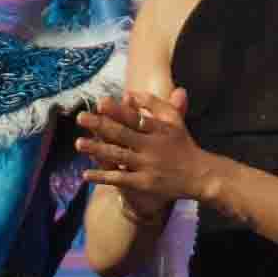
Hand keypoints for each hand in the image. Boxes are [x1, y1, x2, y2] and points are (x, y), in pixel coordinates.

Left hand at [77, 88, 210, 209]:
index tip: (101, 102)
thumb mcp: (173, 119)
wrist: (199, 175)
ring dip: (97, 150)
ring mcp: (147, 165)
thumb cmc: (182, 144)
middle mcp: (152, 145)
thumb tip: (129, 93)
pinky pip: (120, 179)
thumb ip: (153, 104)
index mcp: (159, 128)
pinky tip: (86, 174)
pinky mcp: (144, 183)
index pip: (135, 117)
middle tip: (80, 117)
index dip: (118, 110)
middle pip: (123, 134)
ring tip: (78, 143)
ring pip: (118, 155)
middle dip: (101, 125)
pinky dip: (103, 177)